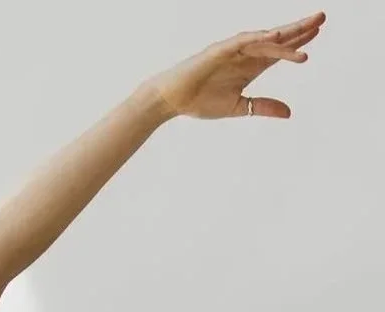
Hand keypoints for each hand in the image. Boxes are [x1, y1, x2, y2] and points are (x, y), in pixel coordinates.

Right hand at [144, 12, 325, 119]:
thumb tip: (289, 112)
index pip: (279, 51)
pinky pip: (243, 41)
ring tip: (309, 29)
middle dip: (300, 28)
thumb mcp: (239, 107)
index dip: (298, 43)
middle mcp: (244, 55)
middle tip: (322, 18)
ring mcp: (232, 51)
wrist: (171, 100)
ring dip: (286, 34)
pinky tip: (276, 35)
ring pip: (265, 40)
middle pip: (277, 39)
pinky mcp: (219, 51)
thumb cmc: (199, 102)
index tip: (317, 33)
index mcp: (249, 67)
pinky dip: (260, 37)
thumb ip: (263, 106)